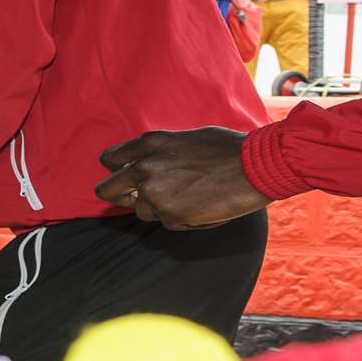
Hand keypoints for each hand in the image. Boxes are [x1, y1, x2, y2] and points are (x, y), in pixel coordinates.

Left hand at [95, 127, 272, 230]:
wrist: (254, 166)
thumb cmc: (228, 149)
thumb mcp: (186, 138)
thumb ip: (161, 152)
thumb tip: (148, 164)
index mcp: (149, 143)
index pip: (110, 160)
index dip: (119, 169)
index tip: (129, 174)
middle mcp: (144, 167)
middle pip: (107, 190)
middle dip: (122, 195)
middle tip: (143, 196)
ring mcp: (155, 194)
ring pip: (141, 210)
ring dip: (159, 208)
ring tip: (189, 197)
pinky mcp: (170, 216)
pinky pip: (166, 222)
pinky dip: (180, 218)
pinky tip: (201, 205)